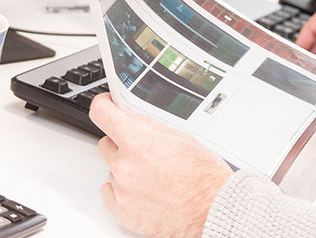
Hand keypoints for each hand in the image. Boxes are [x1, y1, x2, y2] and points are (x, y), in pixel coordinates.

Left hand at [90, 93, 232, 237]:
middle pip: (106, 142)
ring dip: (127, 166)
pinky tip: (146, 188)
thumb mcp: (183, 138)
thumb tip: (130, 115)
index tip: (107, 104)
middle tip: (146, 148)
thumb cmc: (204, 177)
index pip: (103, 115)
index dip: (104, 105)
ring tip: (155, 173)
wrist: (211, 210)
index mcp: (140, 143)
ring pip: (112, 168)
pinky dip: (123, 188)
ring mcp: (121, 190)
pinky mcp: (120, 210)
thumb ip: (149, 125)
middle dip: (122, 140)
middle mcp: (125, 166)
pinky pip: (110, 191)